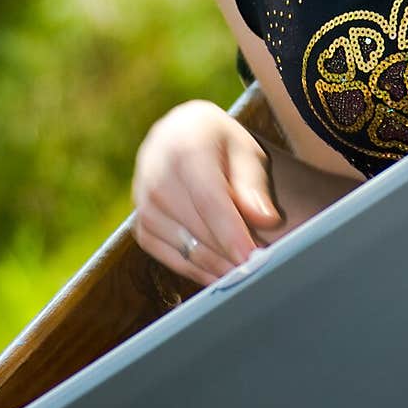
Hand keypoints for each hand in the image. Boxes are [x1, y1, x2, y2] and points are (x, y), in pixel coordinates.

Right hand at [131, 100, 281, 286]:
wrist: (178, 135)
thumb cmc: (219, 144)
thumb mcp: (245, 151)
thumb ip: (254, 186)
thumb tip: (266, 220)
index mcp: (186, 147)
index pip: (209, 199)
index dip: (231, 233)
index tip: (253, 258)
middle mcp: (156, 175)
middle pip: (198, 229)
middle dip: (231, 253)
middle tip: (261, 266)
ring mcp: (143, 203)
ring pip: (185, 249)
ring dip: (218, 266)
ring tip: (246, 270)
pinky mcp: (141, 226)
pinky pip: (170, 259)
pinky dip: (198, 271)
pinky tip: (221, 272)